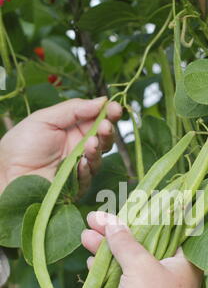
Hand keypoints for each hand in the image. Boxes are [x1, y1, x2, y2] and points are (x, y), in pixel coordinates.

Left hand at [0, 97, 122, 193]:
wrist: (6, 170)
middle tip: (105, 126)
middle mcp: (80, 148)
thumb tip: (103, 100)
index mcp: (74, 129)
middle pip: (104, 140)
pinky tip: (81, 162)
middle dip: (108, 132)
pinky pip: (87, 178)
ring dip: (98, 150)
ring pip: (98, 159)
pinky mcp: (75, 186)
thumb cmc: (22, 144)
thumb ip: (74, 109)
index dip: (109, 115)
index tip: (116, 108)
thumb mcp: (46, 118)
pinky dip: (86, 169)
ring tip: (92, 143)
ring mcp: (79, 168)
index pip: (99, 120)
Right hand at [82, 212, 202, 287]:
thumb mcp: (140, 266)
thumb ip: (126, 242)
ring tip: (85, 234)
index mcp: (184, 261)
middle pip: (142, 243)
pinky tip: (92, 259)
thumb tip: (113, 223)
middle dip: (116, 232)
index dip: (144, 215)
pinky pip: (122, 279)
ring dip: (107, 249)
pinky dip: (107, 269)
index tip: (126, 205)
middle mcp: (171, 273)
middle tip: (94, 218)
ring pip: (128, 261)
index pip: (166, 229)